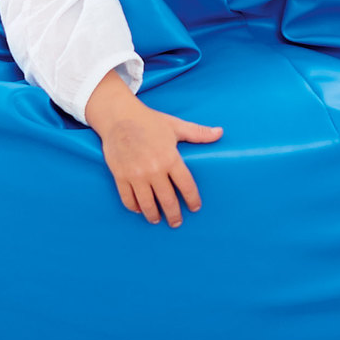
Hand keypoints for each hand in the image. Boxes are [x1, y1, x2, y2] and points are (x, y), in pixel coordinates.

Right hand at [86, 70, 222, 225]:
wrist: (118, 117)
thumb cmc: (149, 120)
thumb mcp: (175, 126)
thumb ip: (198, 133)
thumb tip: (220, 132)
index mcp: (170, 158)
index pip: (186, 186)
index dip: (192, 200)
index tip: (195, 208)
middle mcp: (153, 169)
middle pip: (167, 200)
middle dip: (174, 215)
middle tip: (176, 222)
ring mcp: (135, 174)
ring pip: (147, 204)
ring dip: (153, 215)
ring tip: (157, 220)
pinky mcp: (120, 176)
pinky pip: (128, 199)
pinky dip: (134, 207)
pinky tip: (139, 209)